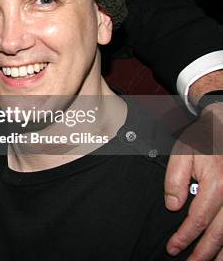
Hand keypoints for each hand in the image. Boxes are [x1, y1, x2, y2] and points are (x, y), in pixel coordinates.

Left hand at [165, 103, 222, 259]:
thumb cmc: (204, 140)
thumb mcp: (182, 153)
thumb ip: (175, 180)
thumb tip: (173, 206)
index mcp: (217, 185)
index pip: (198, 220)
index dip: (184, 237)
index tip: (173, 248)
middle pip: (220, 233)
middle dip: (204, 252)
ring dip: (222, 252)